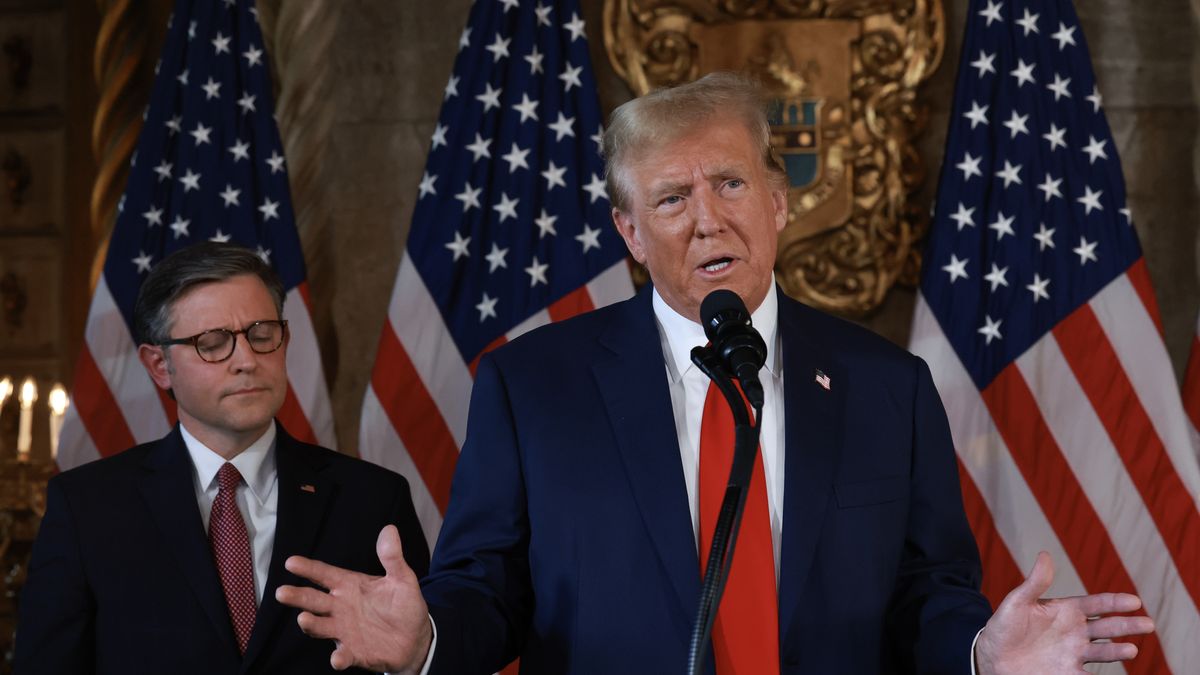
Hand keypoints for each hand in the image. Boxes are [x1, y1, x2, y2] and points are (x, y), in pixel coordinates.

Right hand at [275, 525, 431, 672]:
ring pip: (320, 626)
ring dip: (311, 624)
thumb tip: (389, 530)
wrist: (415, 639)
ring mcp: (344, 631)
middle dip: (297, 596)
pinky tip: (337, 658)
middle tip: (281, 592)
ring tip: (304, 619)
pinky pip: (343, 655)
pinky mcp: (354, 653)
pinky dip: (339, 658)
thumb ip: (392, 558)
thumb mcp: (402, 579)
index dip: (308, 568)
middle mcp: (341, 608)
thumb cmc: (404, 606)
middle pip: (314, 600)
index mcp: (349, 586)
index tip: (291, 562)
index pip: (324, 574)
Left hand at [975, 551, 1154, 673]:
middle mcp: (1076, 632)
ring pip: (1103, 651)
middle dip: (1127, 625)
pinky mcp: (1068, 673)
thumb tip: (1045, 555)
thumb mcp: (1018, 601)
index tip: (1134, 601)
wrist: (993, 655)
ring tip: (1131, 650)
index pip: (1097, 604)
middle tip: (1147, 624)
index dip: (1115, 602)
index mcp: (1067, 610)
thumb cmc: (1005, 625)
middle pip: (1107, 627)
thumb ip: (1035, 582)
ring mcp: (1074, 653)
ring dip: (1118, 650)